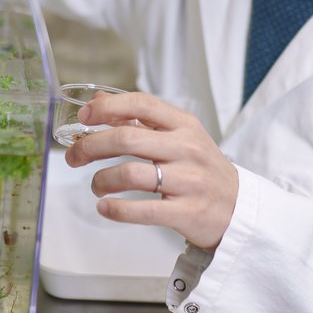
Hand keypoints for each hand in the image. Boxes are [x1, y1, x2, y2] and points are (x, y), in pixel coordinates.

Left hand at [64, 91, 237, 250]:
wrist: (238, 208)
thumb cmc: (201, 169)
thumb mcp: (179, 136)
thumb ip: (140, 119)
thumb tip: (99, 100)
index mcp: (183, 125)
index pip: (141, 103)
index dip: (107, 107)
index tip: (84, 117)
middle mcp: (186, 148)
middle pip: (127, 138)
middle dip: (90, 146)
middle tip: (74, 157)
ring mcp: (188, 181)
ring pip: (131, 174)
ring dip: (102, 180)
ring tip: (96, 187)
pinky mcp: (187, 212)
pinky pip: (143, 210)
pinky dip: (116, 209)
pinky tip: (105, 208)